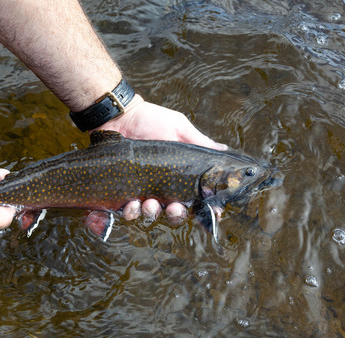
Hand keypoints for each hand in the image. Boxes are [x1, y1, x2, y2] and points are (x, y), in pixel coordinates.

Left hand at [98, 95, 227, 223]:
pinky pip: (129, 211)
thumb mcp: (179, 128)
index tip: (212, 213)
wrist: (119, 116)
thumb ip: (200, 142)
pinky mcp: (123, 192)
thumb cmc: (150, 120)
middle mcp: (163, 187)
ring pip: (153, 214)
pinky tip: (132, 203)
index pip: (196, 198)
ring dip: (153, 213)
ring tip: (149, 203)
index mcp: (180, 175)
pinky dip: (131, 211)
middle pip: (176, 213)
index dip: (205, 209)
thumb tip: (224, 150)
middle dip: (177, 214)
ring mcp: (143, 191)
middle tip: (174, 207)